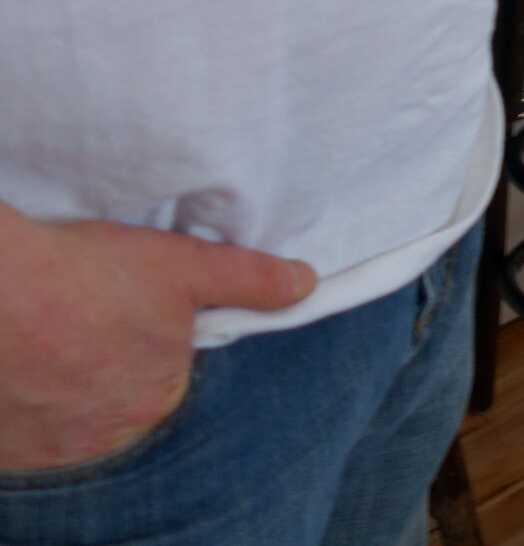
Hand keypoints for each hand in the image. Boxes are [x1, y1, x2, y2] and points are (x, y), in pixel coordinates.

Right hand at [0, 214, 314, 471]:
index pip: (169, 382)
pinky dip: (31, 404)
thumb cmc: (86, 273)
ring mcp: (50, 446)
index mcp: (157, 400)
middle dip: (112, 368)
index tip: (128, 319)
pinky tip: (28, 364)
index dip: (154, 347)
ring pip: (73, 416)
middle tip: (88, 322)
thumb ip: (251, 280)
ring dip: (70, 387)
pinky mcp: (9, 447)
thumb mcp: (184, 266)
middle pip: (120, 403)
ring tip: (56, 337)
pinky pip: (30, 428)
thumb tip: (305, 284)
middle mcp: (106, 436)